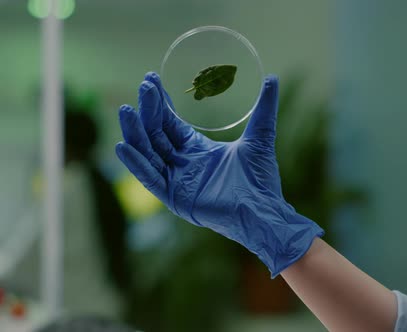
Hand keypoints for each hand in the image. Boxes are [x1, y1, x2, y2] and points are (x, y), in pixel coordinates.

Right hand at [116, 72, 322, 276]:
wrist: (263, 210)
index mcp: (198, 150)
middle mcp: (183, 164)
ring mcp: (177, 181)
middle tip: (145, 86)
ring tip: (126, 109)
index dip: (161, 103)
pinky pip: (150, 179)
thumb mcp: (260, 137)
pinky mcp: (174, 198)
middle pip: (158, 133)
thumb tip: (272, 78)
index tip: (152, 79)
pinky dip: (137, 164)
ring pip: (149, 153)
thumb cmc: (261, 179)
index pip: (172, 123)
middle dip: (149, 110)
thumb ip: (264, 108)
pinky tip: (123, 146)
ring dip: (136, 132)